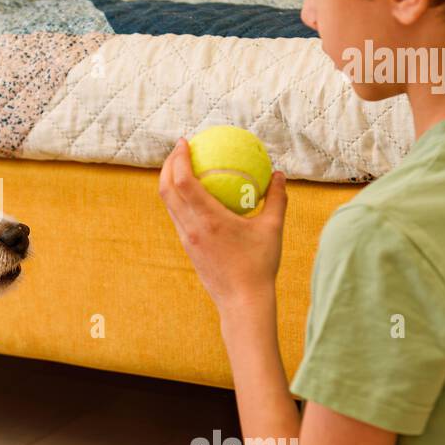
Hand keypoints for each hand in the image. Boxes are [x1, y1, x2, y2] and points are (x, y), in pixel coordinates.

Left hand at [157, 137, 287, 313]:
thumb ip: (276, 198)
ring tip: (182, 167)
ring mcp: (187, 239)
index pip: (184, 181)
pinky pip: (177, 217)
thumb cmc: (260, 265)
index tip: (184, 141)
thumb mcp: (273, 229)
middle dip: (167, 165)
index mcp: (209, 219)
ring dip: (169, 182)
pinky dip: (179, 199)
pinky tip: (194, 195)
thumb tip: (279, 174)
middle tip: (179, 149)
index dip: (178, 158)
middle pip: (166, 189)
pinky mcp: (188, 247)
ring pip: (168, 204)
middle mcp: (192, 227)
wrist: (242, 302)